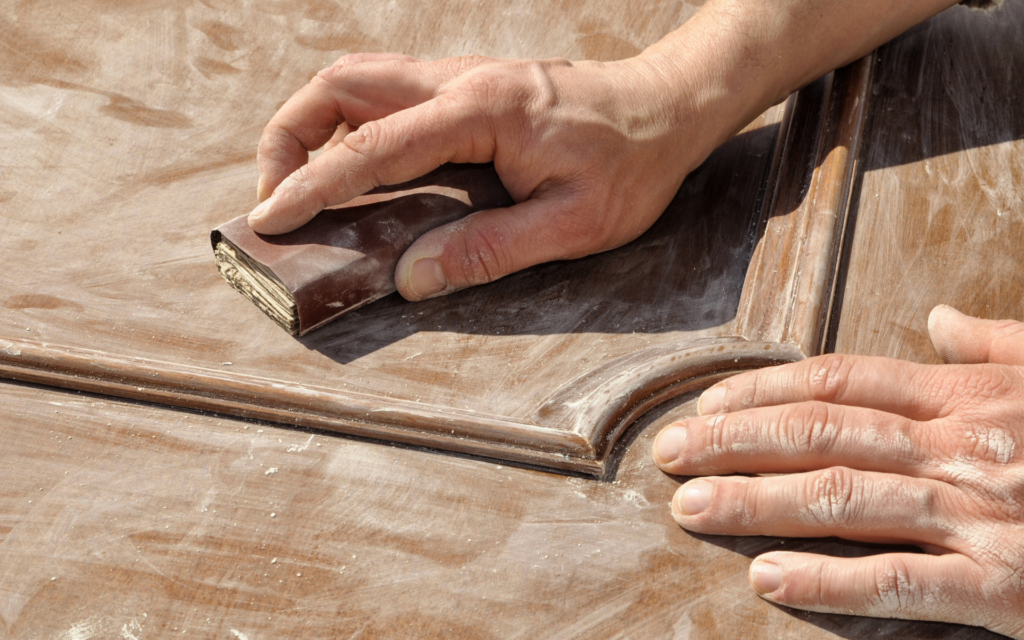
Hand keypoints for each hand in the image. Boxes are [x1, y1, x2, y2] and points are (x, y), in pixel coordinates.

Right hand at [248, 52, 717, 300]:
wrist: (669, 107)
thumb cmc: (632, 165)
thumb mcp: (574, 224)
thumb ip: (490, 250)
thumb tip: (411, 278)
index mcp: (481, 112)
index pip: (371, 145)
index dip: (313, 185)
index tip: (270, 219)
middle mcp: (459, 79)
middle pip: (342, 84)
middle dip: (289, 136)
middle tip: (276, 198)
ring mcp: (461, 74)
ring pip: (358, 79)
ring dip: (313, 124)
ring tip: (302, 184)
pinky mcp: (467, 83)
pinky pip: (387, 91)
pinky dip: (349, 122)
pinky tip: (355, 164)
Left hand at [652, 305, 1023, 636]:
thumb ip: (998, 345)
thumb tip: (939, 318)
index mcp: (970, 395)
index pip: (839, 380)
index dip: (760, 390)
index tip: (703, 405)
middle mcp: (964, 445)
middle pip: (821, 430)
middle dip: (733, 441)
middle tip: (668, 456)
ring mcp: (983, 513)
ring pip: (844, 496)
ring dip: (756, 502)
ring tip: (689, 509)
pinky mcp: (1007, 585)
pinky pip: (903, 581)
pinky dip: (830, 582)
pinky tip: (769, 582)